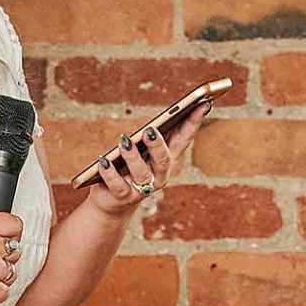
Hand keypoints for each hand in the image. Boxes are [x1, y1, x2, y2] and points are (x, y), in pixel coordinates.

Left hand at [87, 102, 211, 218]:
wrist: (114, 201)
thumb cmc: (132, 166)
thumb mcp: (145, 150)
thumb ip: (154, 135)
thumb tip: (160, 118)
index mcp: (169, 160)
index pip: (184, 139)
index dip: (193, 123)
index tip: (202, 104)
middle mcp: (159, 176)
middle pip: (163, 160)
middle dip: (157, 145)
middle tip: (150, 130)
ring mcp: (142, 189)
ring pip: (141, 173)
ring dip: (133, 157)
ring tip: (124, 141)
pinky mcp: (122, 197)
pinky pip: (118, 185)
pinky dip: (110, 173)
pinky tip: (104, 161)